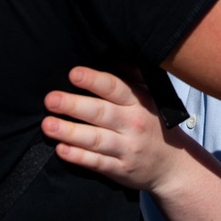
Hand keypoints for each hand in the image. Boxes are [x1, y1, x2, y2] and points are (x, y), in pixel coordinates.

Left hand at [42, 66, 185, 190]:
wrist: (172, 166)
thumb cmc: (154, 124)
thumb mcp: (150, 97)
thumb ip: (131, 77)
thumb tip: (111, 52)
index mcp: (138, 102)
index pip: (115, 88)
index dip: (93, 80)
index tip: (73, 74)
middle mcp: (132, 123)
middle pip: (100, 113)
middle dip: (73, 105)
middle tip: (51, 99)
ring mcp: (126, 148)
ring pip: (95, 139)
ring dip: (70, 131)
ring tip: (48, 125)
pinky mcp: (119, 169)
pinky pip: (97, 162)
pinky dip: (78, 157)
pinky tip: (61, 149)